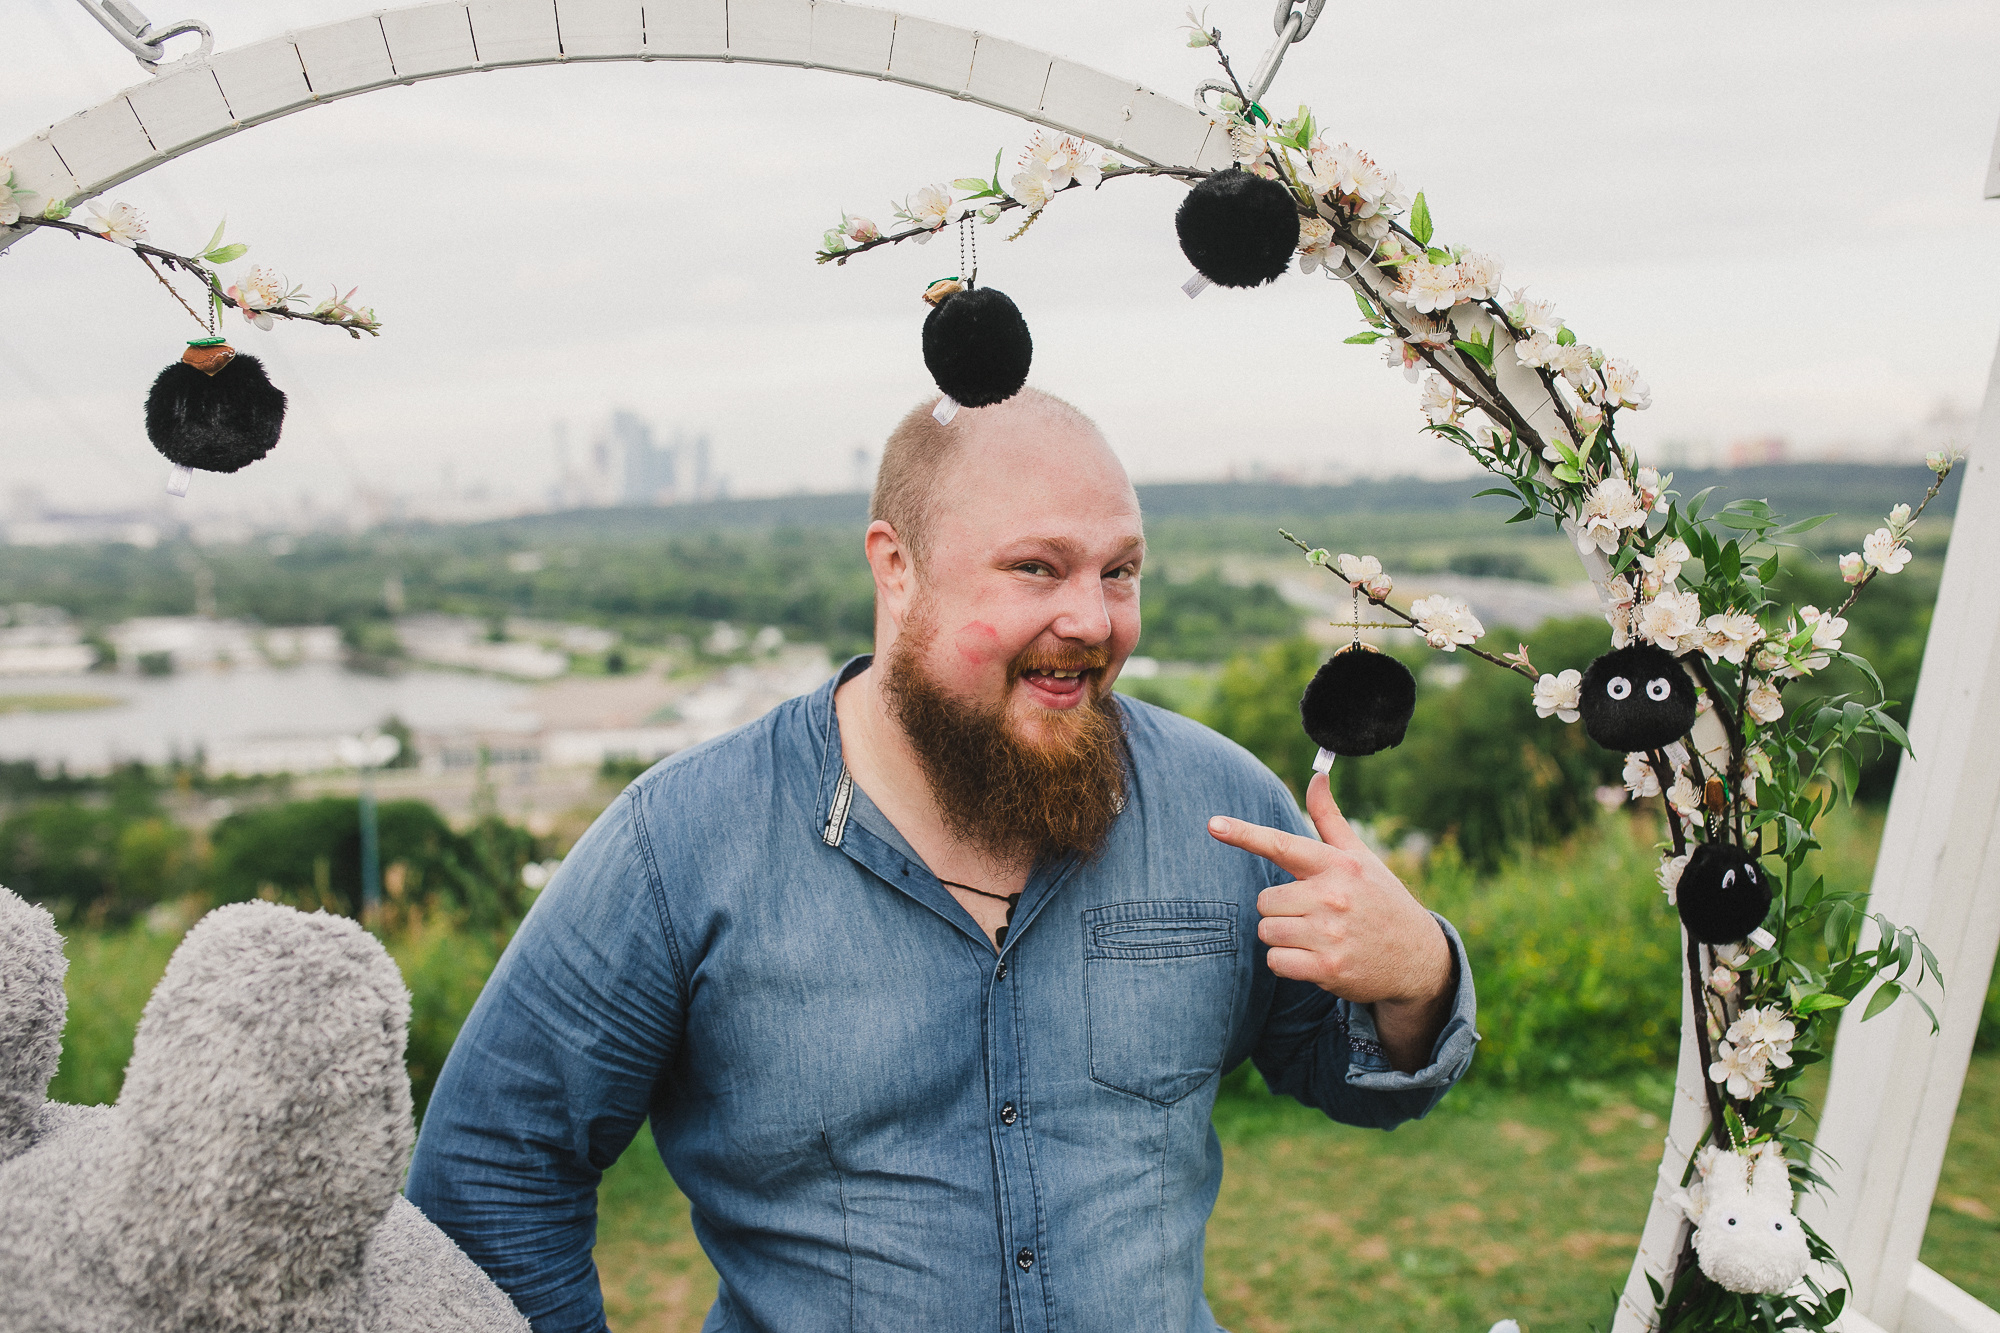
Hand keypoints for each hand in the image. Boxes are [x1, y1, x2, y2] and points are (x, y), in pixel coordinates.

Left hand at [1207, 773, 1453, 1071]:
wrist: (1419, 958)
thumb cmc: (1380, 900)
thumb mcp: (1359, 857)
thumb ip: (1328, 818)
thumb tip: (1316, 775)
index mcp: (1337, 864)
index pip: (1281, 844)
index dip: (1244, 834)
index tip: (1213, 824)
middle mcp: (1333, 896)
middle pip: (1265, 901)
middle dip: (1280, 909)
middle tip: (1312, 914)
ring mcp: (1330, 933)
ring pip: (1267, 931)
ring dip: (1283, 937)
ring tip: (1316, 936)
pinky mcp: (1328, 967)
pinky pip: (1276, 961)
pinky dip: (1288, 962)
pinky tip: (1315, 958)